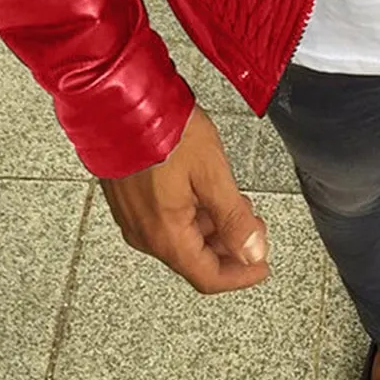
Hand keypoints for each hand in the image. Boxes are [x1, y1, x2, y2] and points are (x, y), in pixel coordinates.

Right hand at [98, 103, 269, 293]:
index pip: (208, 277)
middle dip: (230, 247)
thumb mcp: (212, 172)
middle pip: (194, 259)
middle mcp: (144, 233)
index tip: (261, 265)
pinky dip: (191, 215)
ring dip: (212, 228)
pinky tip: (205, 192)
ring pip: (180, 239)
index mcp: (165, 234)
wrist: (119, 102)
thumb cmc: (162, 130)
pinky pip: (163, 221)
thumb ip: (234, 217)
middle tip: (254, 225)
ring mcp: (132, 217)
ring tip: (234, 202)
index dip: (240, 274)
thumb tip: (253, 251)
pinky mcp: (127, 200)